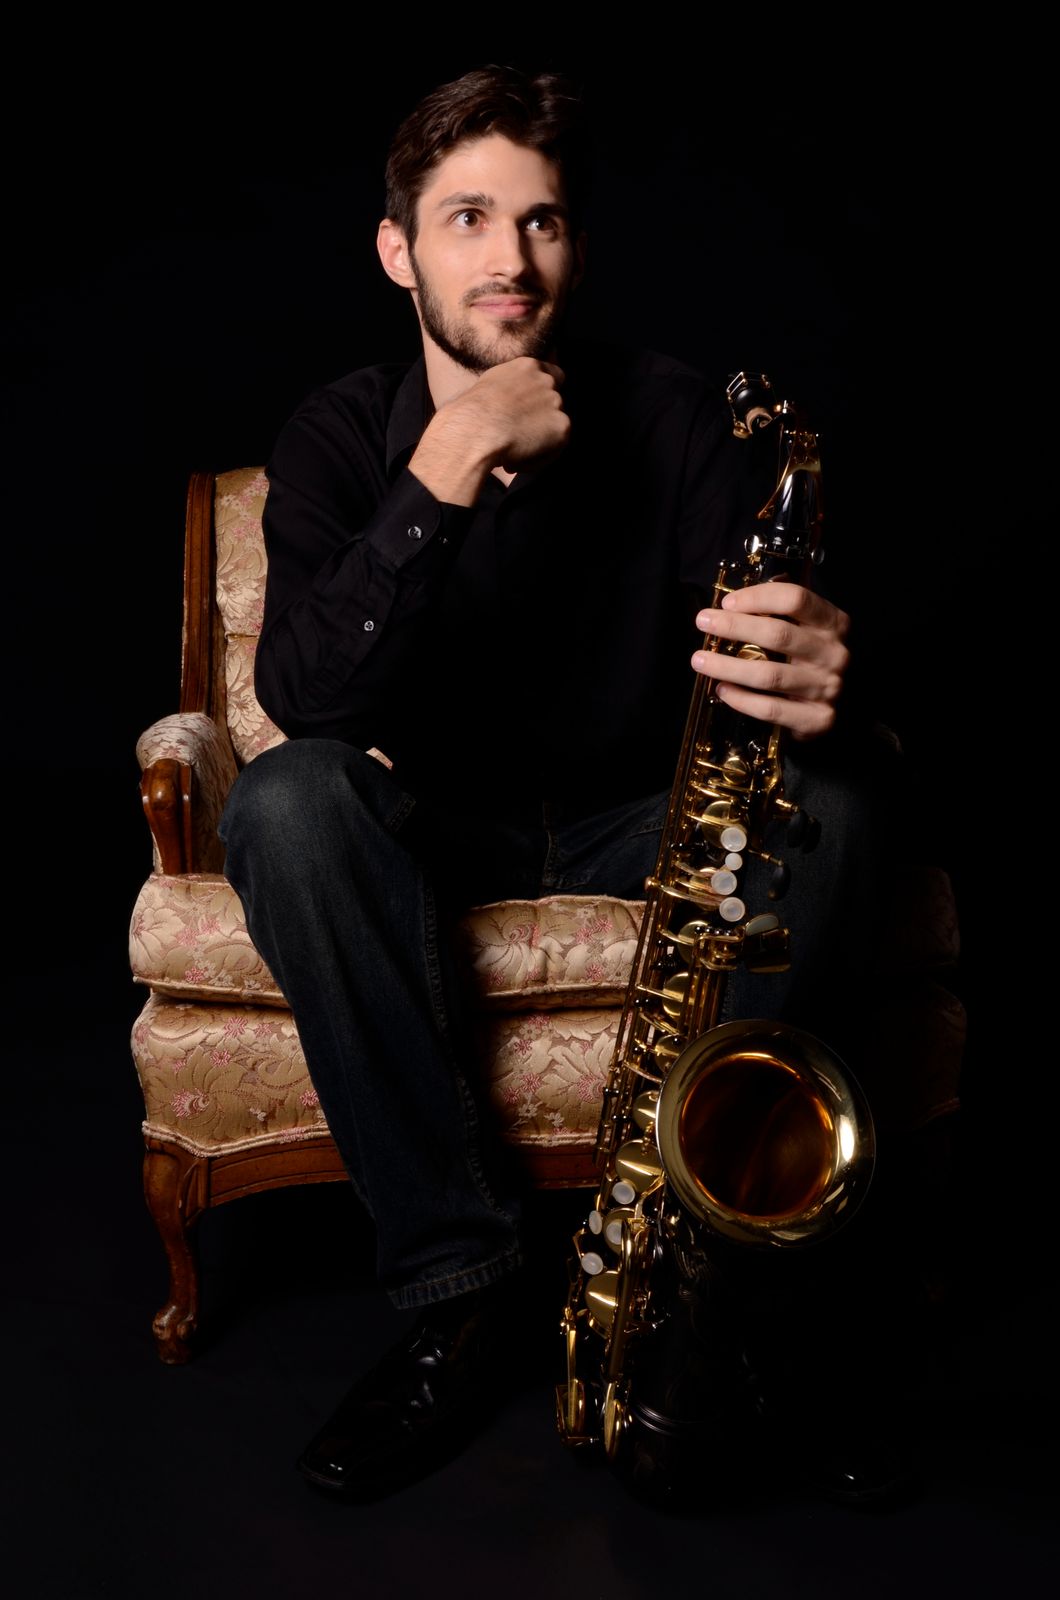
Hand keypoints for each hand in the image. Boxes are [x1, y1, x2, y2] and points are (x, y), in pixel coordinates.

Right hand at [409, 358, 568, 504]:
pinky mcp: (562, 426)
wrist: (473, 431)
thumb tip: (508, 404)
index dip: (545, 395)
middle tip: (515, 438)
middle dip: (539, 421)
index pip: (553, 374)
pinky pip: (555, 449)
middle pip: (555, 402)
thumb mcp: (487, 387)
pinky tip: (514, 461)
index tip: (534, 412)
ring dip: (536, 442)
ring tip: (509, 453)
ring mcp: (556, 402)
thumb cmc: (468, 414)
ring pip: (554, 428)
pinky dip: (536, 460)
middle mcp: (545, 380)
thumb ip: (507, 389)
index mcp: (526, 366)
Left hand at [691, 582, 849, 740]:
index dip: (758, 597)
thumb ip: (781, 610)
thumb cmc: (812, 660)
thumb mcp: (808, 628)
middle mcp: (833, 653)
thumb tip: (734, 600)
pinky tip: (722, 689)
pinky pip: (771, 709)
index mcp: (833, 623)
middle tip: (704, 622)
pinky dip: (741, 700)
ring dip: (728, 666)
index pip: (795, 599)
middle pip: (779, 634)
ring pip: (770, 674)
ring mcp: (827, 687)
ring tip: (700, 660)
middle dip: (735, 626)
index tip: (727, 603)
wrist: (843, 705)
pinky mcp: (818, 718)